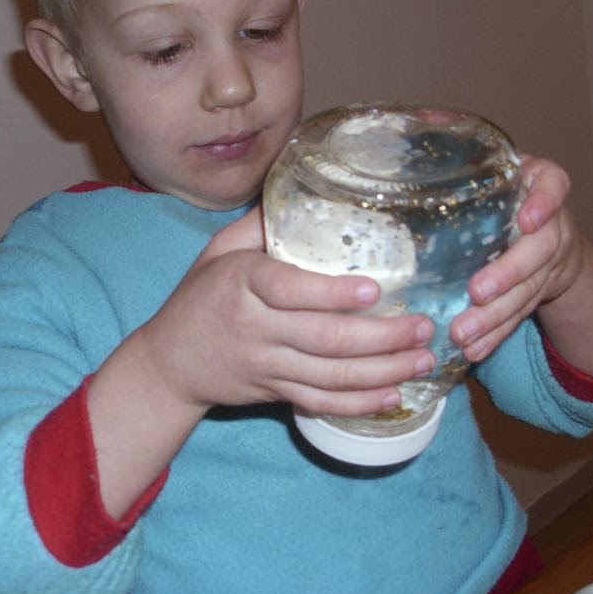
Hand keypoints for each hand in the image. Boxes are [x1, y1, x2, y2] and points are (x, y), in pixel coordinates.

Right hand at [135, 207, 435, 416]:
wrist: (168, 362)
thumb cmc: (200, 295)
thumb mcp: (219, 250)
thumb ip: (261, 225)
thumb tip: (308, 189)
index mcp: (241, 283)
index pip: (289, 289)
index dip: (332, 293)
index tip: (374, 288)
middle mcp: (255, 328)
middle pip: (324, 339)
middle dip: (382, 337)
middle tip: (424, 327)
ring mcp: (266, 365)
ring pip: (330, 377)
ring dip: (383, 372)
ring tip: (423, 360)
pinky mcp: (273, 392)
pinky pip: (320, 404)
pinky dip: (358, 404)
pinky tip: (393, 395)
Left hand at [449, 155, 583, 361]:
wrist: (542, 230)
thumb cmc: (497, 193)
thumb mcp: (484, 166)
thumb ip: (454, 149)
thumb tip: (415, 119)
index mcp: (536, 184)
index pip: (553, 183)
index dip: (544, 202)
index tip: (526, 221)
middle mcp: (550, 222)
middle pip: (540, 250)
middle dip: (509, 276)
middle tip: (477, 294)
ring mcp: (548, 261)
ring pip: (529, 290)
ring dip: (497, 316)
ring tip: (464, 334)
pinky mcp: (539, 291)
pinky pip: (521, 315)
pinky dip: (497, 334)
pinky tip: (474, 350)